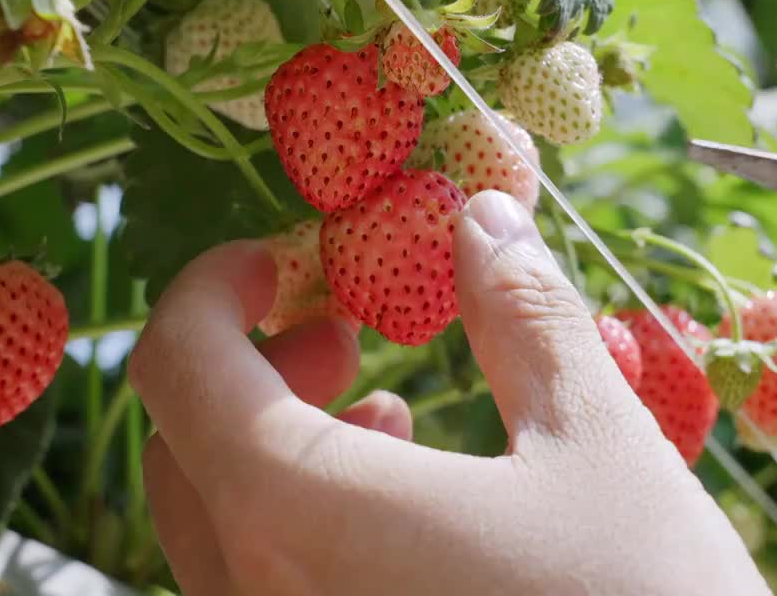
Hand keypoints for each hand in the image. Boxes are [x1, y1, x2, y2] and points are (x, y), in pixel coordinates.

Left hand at [130, 190, 767, 595]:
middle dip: (256, 367)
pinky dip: (295, 529)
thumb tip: (484, 219)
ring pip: (215, 528)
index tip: (281, 261)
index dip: (213, 290)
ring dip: (274, 448)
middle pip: (184, 446)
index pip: (178, 366)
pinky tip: (404, 518)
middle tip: (349, 335)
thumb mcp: (597, 445)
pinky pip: (256, 593)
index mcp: (299, 514)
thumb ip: (524, 315)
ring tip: (390, 420)